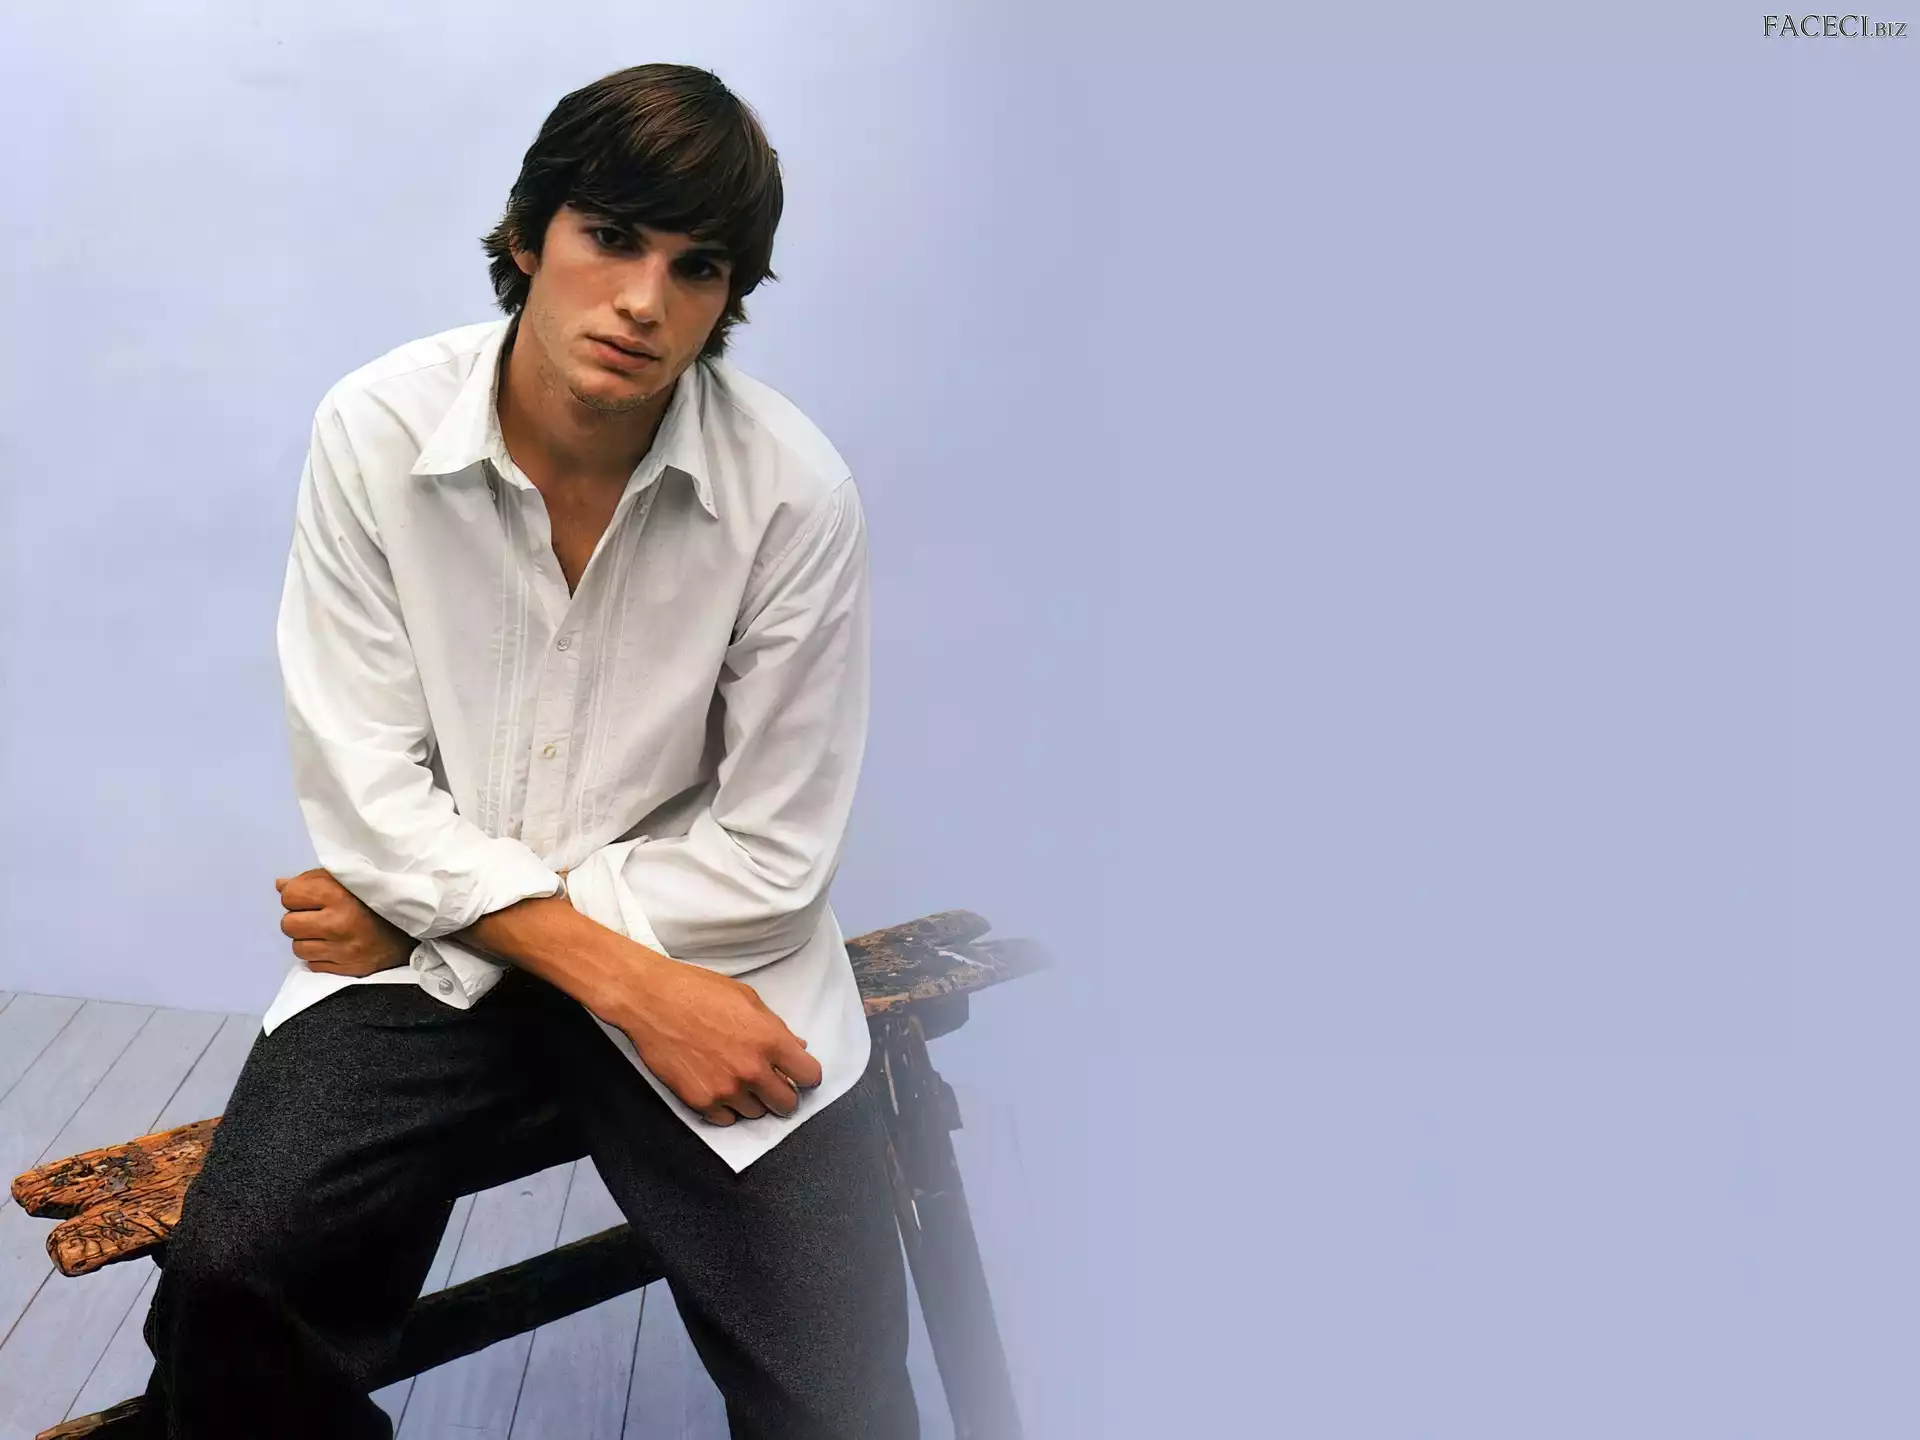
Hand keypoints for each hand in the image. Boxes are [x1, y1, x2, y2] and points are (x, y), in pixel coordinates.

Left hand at [275, 868, 414, 977]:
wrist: (415, 928)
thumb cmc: (379, 899)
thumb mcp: (349, 879)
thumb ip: (314, 880)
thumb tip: (281, 885)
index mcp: (338, 894)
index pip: (289, 896)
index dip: (297, 895)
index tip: (311, 896)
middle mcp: (338, 923)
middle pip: (288, 925)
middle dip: (299, 919)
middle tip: (318, 916)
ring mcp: (343, 950)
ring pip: (298, 948)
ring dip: (308, 940)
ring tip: (327, 932)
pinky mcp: (348, 969)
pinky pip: (313, 965)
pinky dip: (320, 956)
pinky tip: (336, 946)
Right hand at [609, 956, 823, 1126]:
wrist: (651, 1000)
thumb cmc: (698, 991)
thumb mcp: (747, 999)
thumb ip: (776, 1027)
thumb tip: (797, 1047)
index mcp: (770, 1040)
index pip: (809, 1076)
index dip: (806, 1076)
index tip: (799, 1075)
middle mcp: (752, 1070)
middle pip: (787, 1103)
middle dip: (783, 1094)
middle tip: (772, 1083)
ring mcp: (726, 1089)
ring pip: (756, 1113)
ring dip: (753, 1100)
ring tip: (737, 1078)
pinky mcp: (700, 1101)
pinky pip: (726, 1119)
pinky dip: (726, 1108)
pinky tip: (718, 1086)